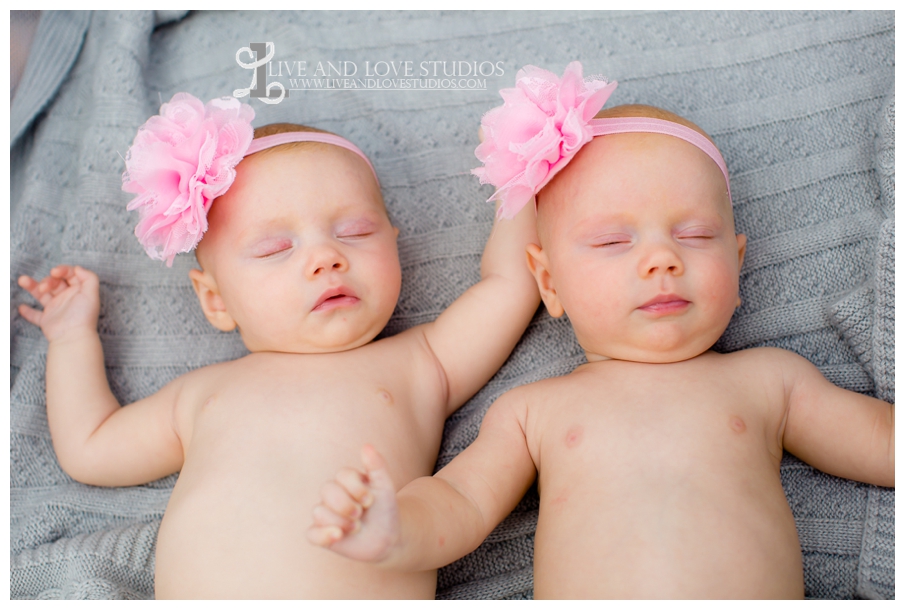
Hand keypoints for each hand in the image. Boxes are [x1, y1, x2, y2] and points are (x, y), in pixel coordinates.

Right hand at [18, 265, 100, 342]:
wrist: (72, 337)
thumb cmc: (83, 316)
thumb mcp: (92, 293)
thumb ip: (89, 277)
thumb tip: (78, 268)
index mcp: (79, 291)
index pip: (70, 275)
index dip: (62, 270)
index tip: (54, 272)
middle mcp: (67, 298)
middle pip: (55, 282)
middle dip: (48, 280)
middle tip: (44, 286)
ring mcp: (56, 309)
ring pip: (42, 294)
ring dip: (32, 286)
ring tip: (22, 280)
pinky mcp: (47, 320)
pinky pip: (35, 315)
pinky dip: (28, 311)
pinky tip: (22, 307)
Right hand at [307, 444, 400, 562]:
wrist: (388, 538)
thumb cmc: (385, 510)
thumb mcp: (385, 487)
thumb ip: (377, 466)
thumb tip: (366, 445)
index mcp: (346, 481)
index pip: (342, 475)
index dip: (357, 488)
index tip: (370, 500)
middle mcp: (332, 495)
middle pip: (327, 491)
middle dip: (347, 505)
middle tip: (361, 514)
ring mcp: (325, 515)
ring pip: (319, 512)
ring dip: (342, 522)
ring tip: (356, 527)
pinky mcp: (322, 535)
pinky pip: (311, 533)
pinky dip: (323, 535)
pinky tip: (338, 536)